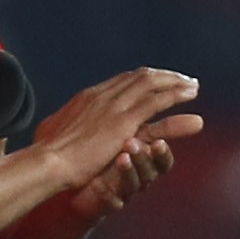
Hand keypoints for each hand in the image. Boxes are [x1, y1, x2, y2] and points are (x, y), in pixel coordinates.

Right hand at [33, 68, 203, 190]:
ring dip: (175, 82)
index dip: (142, 80)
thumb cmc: (46, 155)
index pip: (121, 81)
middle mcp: (102, 95)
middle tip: (181, 79)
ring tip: (192, 86)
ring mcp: (114, 106)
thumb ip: (58, 126)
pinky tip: (190, 94)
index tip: (157, 82)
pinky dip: (176, 94)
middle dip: (163, 76)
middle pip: (139, 76)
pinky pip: (157, 101)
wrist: (49, 162)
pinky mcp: (124, 121)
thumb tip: (50, 127)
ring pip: (152, 83)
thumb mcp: (51, 132)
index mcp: (87, 97)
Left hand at [69, 128, 179, 217]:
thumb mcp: (136, 136)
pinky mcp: (106, 203)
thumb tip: (192, 110)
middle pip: (149, 172)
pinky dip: (108, 194)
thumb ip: (161, 126)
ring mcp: (123, 191)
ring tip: (120, 157)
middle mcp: (140, 177)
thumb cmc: (114, 153)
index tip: (158, 143)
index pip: (163, 160)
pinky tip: (99, 184)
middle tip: (132, 144)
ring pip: (132, 185)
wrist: (87, 181)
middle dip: (143, 159)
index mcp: (148, 161)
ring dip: (128, 171)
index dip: (162, 154)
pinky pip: (110, 201)